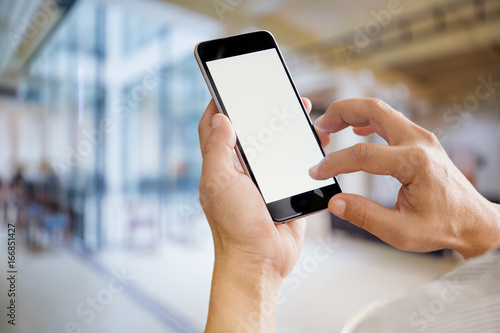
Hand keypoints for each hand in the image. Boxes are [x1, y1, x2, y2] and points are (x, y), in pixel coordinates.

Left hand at [198, 97, 327, 331]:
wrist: (261, 261)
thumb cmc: (234, 226)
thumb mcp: (220, 183)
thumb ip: (218, 150)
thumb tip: (220, 118)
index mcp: (222, 166)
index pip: (214, 129)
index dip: (218, 106)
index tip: (226, 86)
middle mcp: (241, 171)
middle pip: (250, 133)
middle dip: (260, 112)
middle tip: (273, 92)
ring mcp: (265, 180)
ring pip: (275, 147)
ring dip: (286, 128)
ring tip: (299, 110)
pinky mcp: (286, 190)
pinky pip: (296, 165)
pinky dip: (305, 151)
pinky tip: (316, 140)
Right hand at [309, 98, 499, 258]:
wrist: (473, 221)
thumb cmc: (445, 225)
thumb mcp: (401, 231)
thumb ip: (365, 216)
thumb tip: (336, 202)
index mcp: (414, 163)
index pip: (363, 154)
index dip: (334, 162)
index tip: (318, 172)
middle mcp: (419, 142)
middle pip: (373, 110)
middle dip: (340, 112)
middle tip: (320, 126)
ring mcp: (421, 138)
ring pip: (381, 110)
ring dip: (352, 113)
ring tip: (330, 125)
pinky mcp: (420, 141)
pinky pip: (389, 120)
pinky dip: (367, 120)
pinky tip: (355, 130)